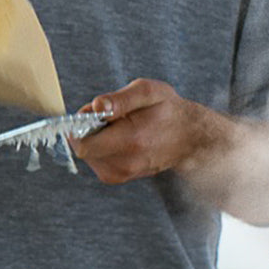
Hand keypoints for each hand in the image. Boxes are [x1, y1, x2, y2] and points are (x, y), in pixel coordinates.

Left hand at [69, 79, 224, 183]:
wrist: (189, 137)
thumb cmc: (167, 110)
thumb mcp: (147, 92)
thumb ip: (119, 99)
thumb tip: (95, 106)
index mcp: (130, 141)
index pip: (82, 145)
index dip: (79, 125)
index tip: (93, 112)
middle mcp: (124, 163)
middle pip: (81, 149)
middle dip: (87, 130)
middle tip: (109, 118)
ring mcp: (121, 173)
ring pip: (87, 154)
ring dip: (95, 139)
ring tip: (118, 128)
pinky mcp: (118, 177)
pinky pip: (95, 160)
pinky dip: (100, 148)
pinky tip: (119, 138)